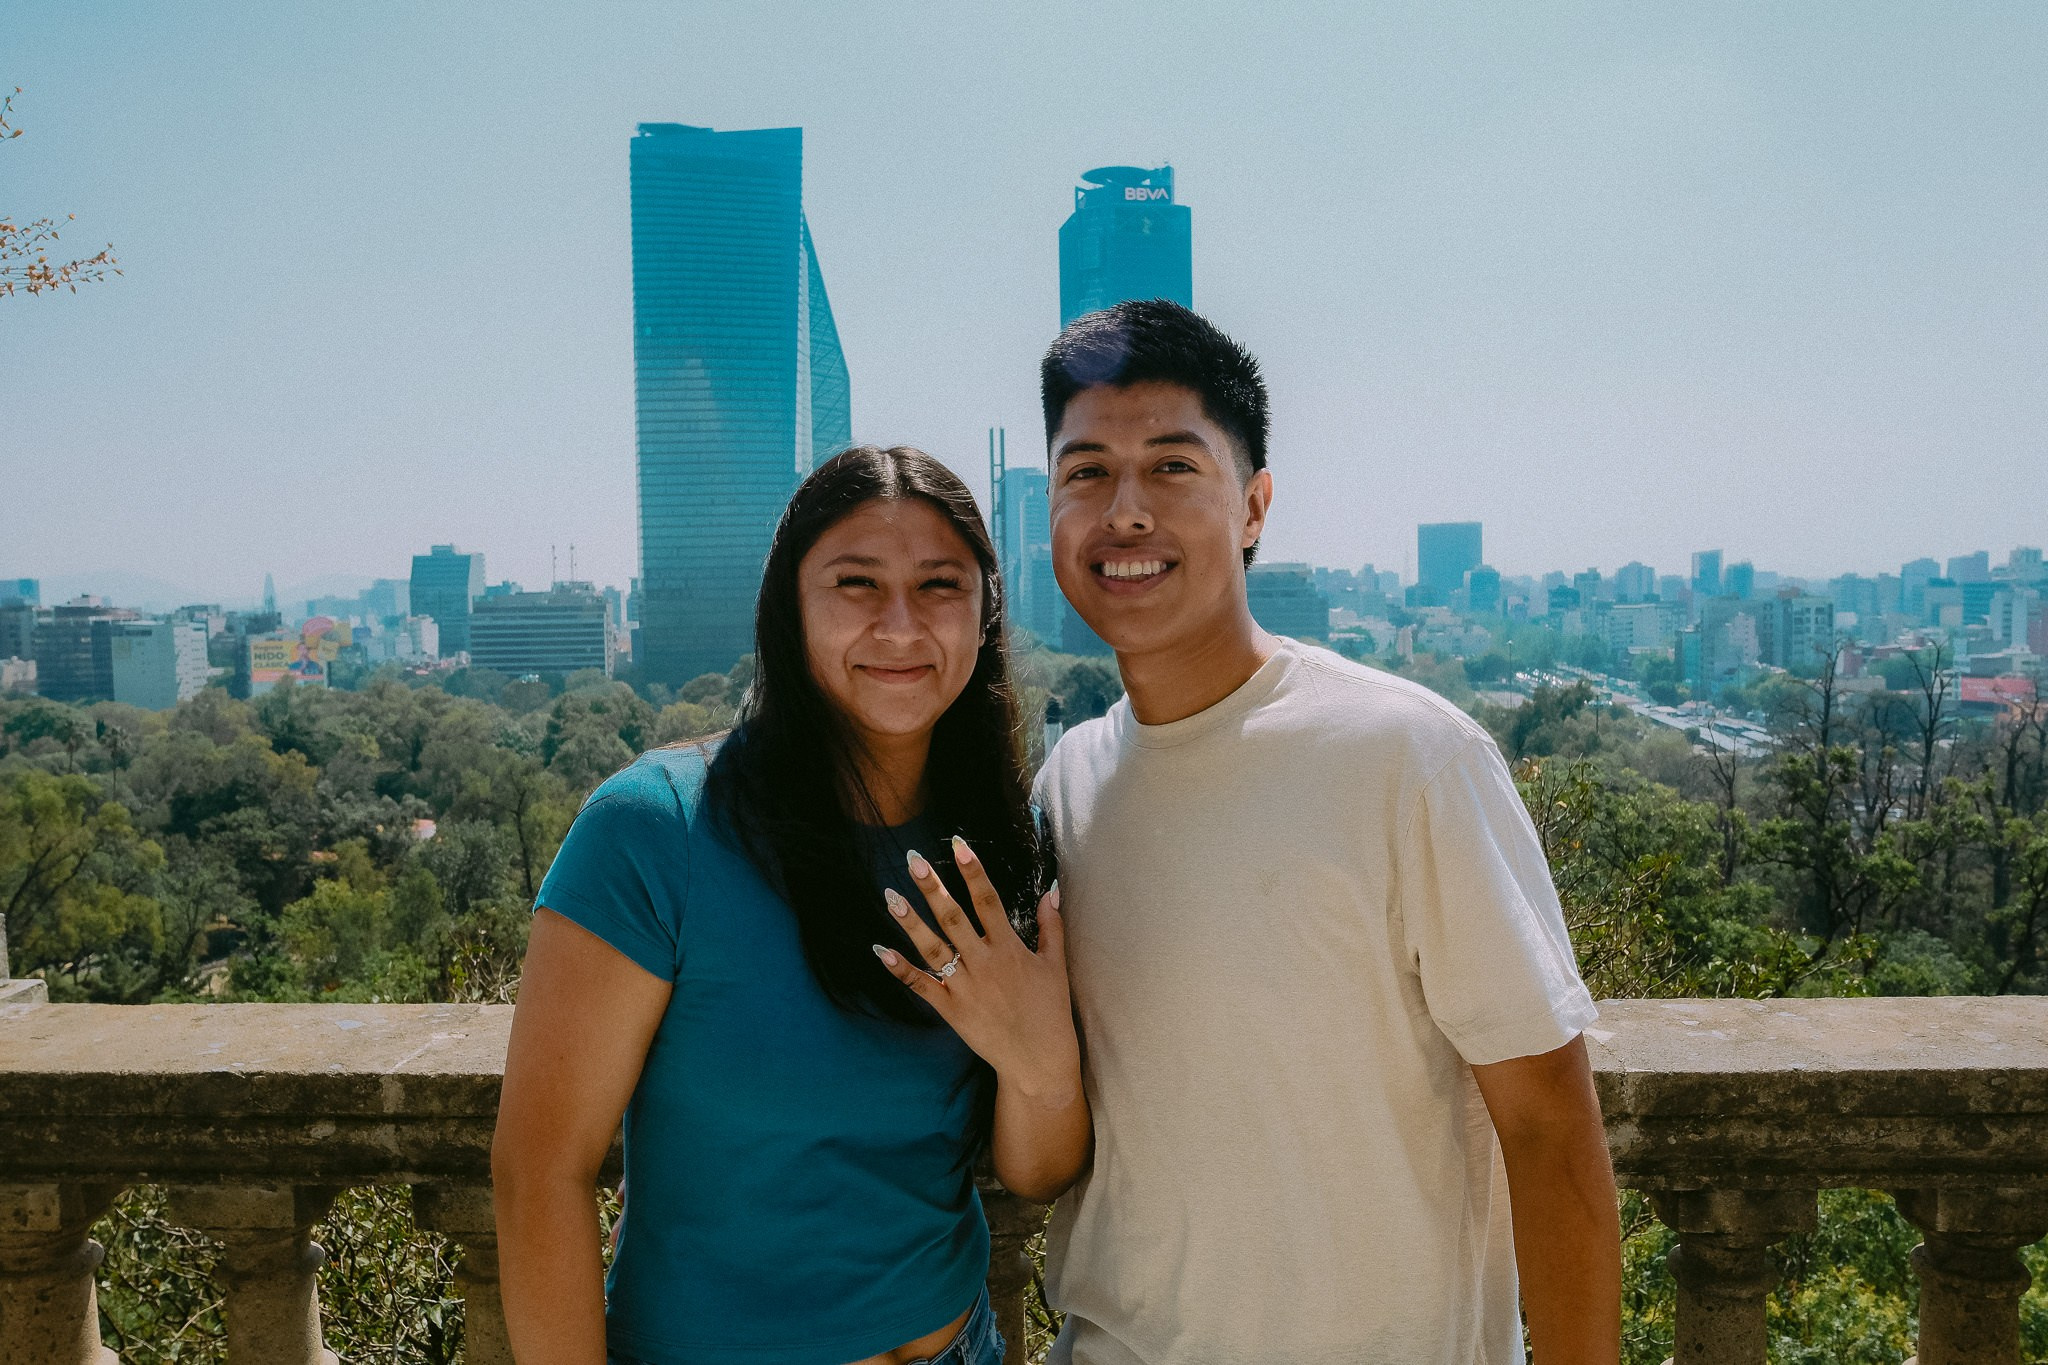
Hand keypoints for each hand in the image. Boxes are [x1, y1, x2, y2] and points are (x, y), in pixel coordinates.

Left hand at [873, 836, 1078, 1102]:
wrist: (1038, 1061)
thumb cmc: (1050, 1011)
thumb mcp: (1056, 965)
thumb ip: (1050, 926)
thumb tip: (1050, 891)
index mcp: (1010, 949)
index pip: (989, 901)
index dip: (973, 872)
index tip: (958, 845)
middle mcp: (984, 964)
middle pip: (954, 919)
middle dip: (933, 888)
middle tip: (913, 860)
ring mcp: (965, 987)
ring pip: (933, 949)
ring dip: (910, 922)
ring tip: (890, 895)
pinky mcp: (951, 1011)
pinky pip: (922, 987)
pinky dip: (901, 970)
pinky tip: (881, 951)